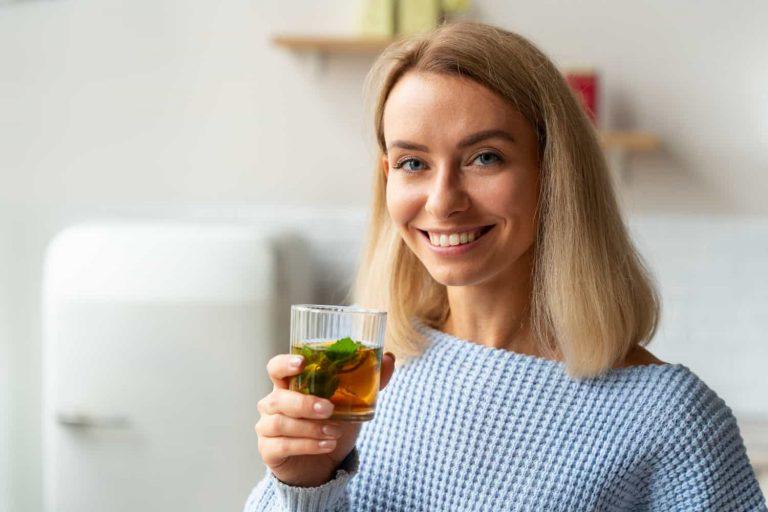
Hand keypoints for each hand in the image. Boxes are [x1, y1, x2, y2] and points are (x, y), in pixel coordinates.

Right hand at [255, 350, 395, 486]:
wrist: (323, 464)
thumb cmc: (331, 425)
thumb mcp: (351, 404)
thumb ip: (368, 382)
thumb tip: (390, 358)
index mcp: (289, 385)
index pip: (275, 367)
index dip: (284, 363)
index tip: (302, 363)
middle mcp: (273, 403)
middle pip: (279, 398)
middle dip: (305, 403)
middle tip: (329, 408)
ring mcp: (267, 427)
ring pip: (281, 423)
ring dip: (311, 428)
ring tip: (335, 432)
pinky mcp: (268, 450)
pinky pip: (283, 445)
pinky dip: (308, 445)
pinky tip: (327, 445)